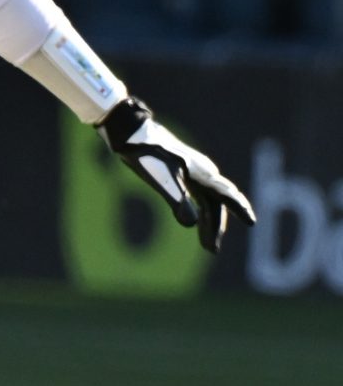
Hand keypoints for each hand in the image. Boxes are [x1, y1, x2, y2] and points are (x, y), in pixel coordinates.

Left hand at [100, 97, 255, 252]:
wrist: (133, 135)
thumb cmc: (148, 155)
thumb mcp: (162, 180)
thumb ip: (177, 200)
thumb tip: (190, 224)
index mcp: (203, 174)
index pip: (227, 195)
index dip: (239, 209)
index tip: (252, 223)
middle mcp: (204, 173)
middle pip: (217, 204)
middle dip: (217, 227)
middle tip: (212, 250)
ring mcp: (195, 172)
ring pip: (209, 201)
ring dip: (209, 223)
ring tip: (207, 245)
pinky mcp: (184, 173)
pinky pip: (200, 195)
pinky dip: (201, 211)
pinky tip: (197, 222)